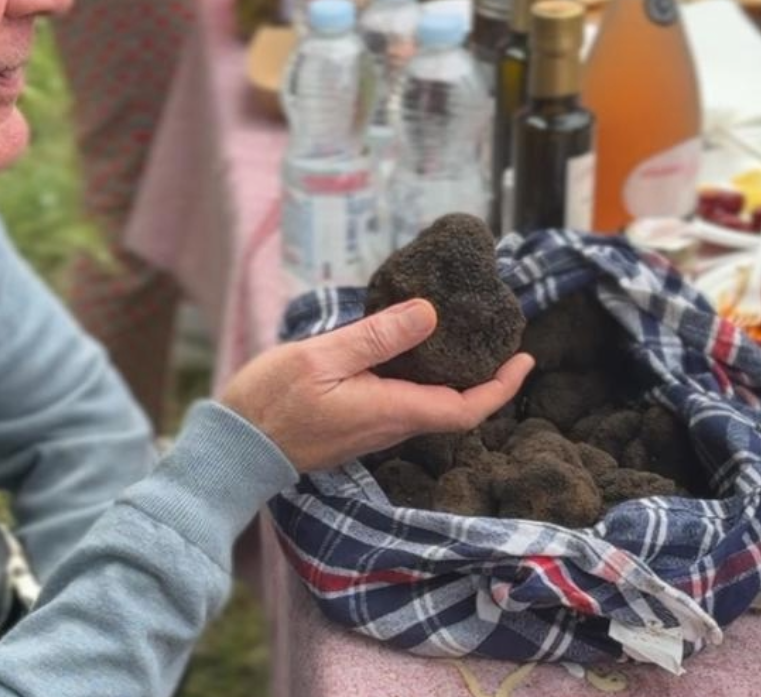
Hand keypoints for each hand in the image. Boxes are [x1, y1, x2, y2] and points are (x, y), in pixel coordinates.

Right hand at [219, 299, 533, 472]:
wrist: (235, 446)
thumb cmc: (272, 402)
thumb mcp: (322, 358)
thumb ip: (377, 337)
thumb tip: (431, 314)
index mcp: (390, 411)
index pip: (465, 409)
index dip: (501, 387)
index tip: (525, 359)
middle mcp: (389, 427)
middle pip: (453, 408)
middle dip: (483, 377)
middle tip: (497, 338)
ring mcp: (372, 430)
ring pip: (428, 406)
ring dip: (452, 377)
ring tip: (460, 337)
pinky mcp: (355, 426)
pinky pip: (402, 403)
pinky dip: (420, 378)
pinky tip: (409, 350)